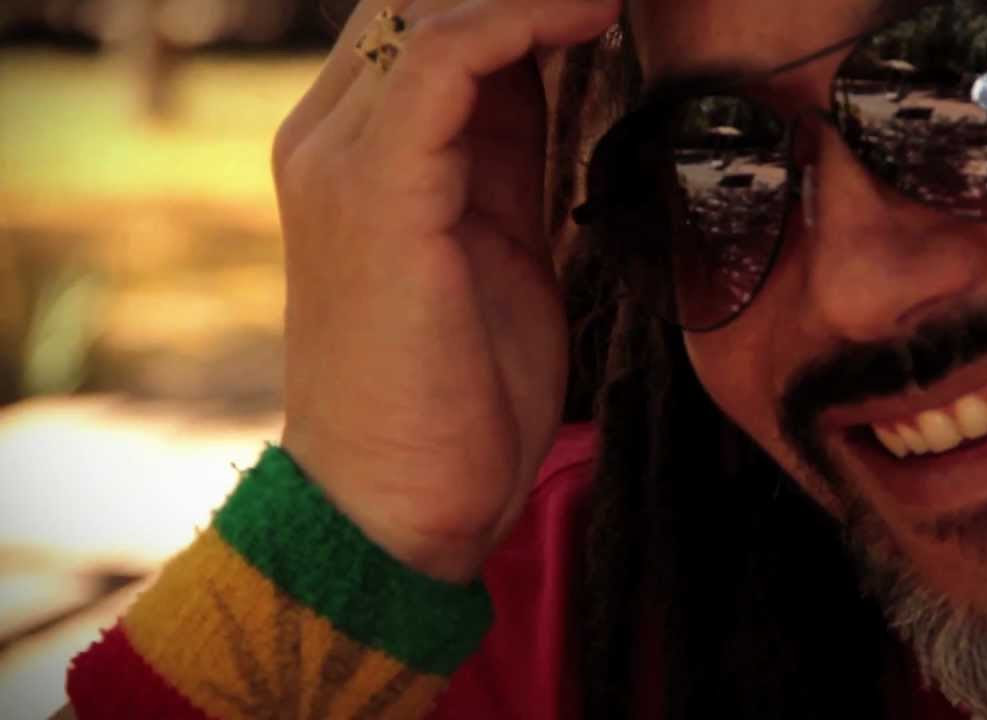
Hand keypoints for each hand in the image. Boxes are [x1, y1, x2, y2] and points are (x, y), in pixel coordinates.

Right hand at [272, 0, 617, 581]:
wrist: (401, 504)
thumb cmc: (457, 392)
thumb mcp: (495, 240)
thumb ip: (504, 149)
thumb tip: (547, 66)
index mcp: (359, 149)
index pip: (429, 20)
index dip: (519, 0)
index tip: (604, 3)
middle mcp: (333, 137)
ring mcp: (341, 159)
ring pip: (431, 8)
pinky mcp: (374, 191)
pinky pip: (447, 60)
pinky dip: (523, 20)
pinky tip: (591, 15)